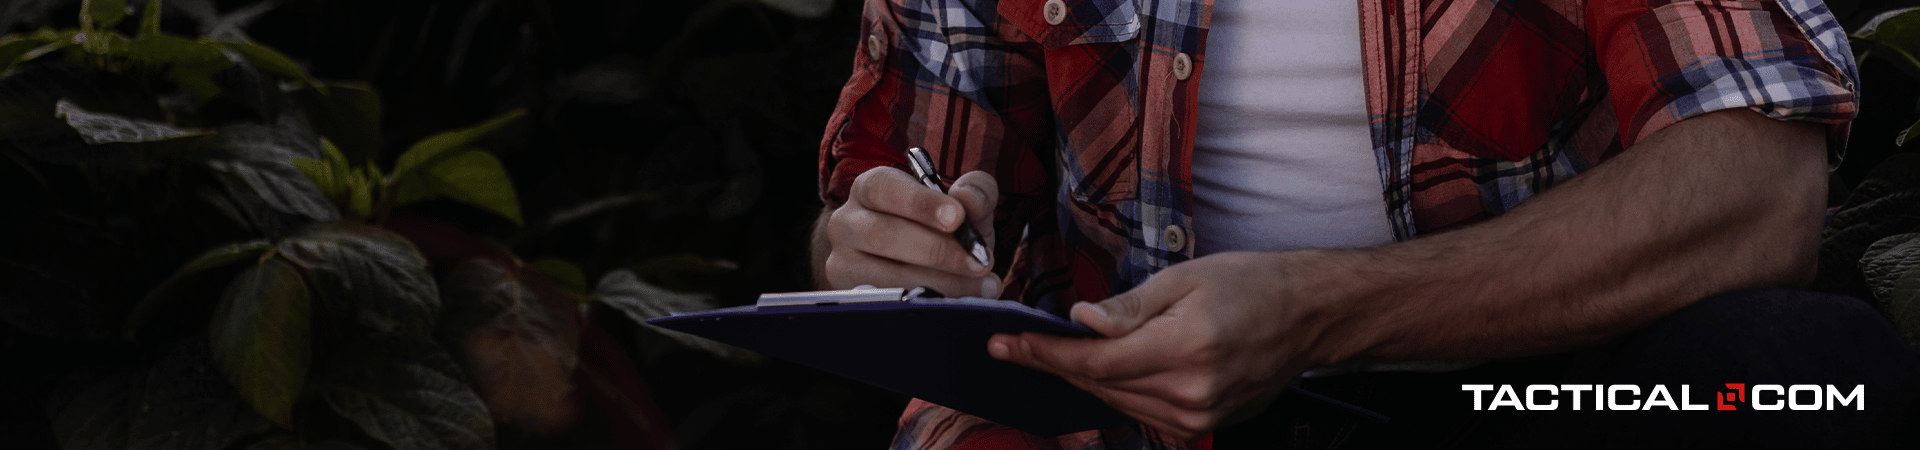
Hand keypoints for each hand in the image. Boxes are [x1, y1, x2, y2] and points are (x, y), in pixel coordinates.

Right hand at [822, 166, 1000, 296]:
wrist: (914, 266)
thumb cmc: (938, 228)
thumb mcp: (960, 205)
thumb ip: (974, 192)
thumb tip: (969, 200)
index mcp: (870, 188)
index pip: (886, 188)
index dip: (921, 203)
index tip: (957, 218)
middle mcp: (846, 222)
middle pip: (882, 235)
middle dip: (936, 251)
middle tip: (978, 263)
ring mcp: (842, 263)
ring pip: (884, 277)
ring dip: (938, 284)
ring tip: (981, 287)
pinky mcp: (849, 298)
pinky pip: (885, 306)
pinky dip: (924, 306)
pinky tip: (956, 305)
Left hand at [986, 251, 1360, 439]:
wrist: (1308, 316)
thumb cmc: (1250, 284)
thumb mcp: (1185, 278)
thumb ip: (1129, 308)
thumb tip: (1080, 322)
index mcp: (1185, 348)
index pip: (1094, 362)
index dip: (1044, 354)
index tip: (1005, 343)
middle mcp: (1191, 392)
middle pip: (1100, 386)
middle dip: (1054, 364)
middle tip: (1014, 344)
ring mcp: (1198, 416)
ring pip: (1116, 402)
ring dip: (1083, 379)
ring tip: (1052, 353)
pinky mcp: (1203, 424)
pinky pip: (1142, 411)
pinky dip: (1116, 390)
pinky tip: (1101, 369)